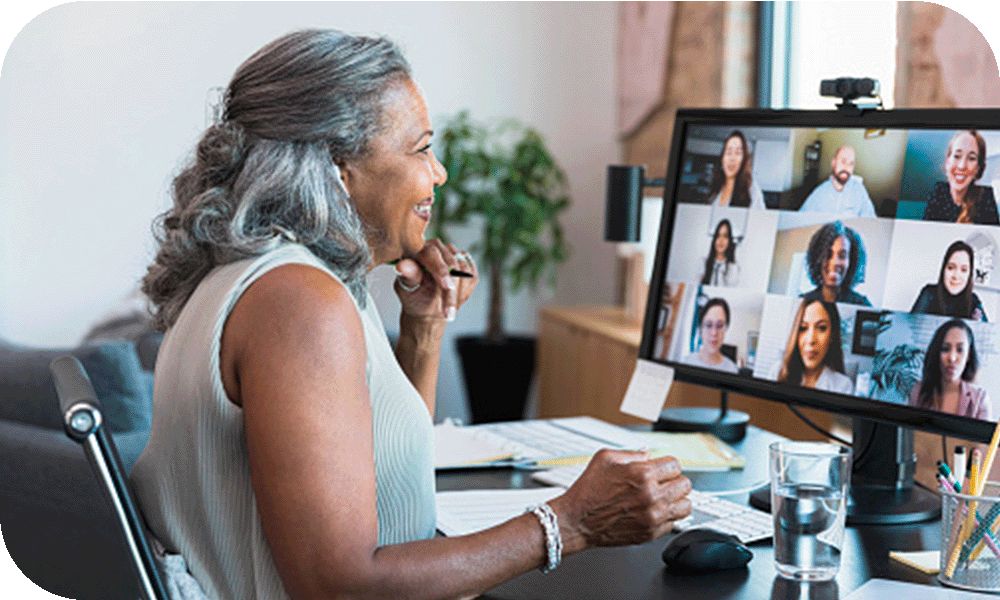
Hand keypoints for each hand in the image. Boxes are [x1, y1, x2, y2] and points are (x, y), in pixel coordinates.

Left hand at [393, 240, 477, 320]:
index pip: (433, 254)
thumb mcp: (407, 288)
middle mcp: (436, 247)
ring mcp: (452, 254)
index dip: (441, 270)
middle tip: (449, 312)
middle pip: (452, 264)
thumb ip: (408, 276)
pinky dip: (465, 291)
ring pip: (464, 270)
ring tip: (448, 309)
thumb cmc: (413, 296)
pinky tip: (454, 300)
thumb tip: (402, 266)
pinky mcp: (464, 263)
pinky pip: (472, 276)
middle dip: (452, 290)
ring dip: (459, 293)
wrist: (426, 306)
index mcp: (418, 249)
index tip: (447, 287)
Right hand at [550, 449, 691, 551]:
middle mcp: (651, 496)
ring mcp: (653, 517)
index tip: (662, 469)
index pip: (675, 465)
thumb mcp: (605, 458)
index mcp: (642, 474)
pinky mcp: (651, 533)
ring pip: (686, 506)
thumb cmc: (588, 490)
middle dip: (674, 481)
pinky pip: (674, 523)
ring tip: (664, 498)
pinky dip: (667, 517)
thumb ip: (631, 453)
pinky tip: (653, 512)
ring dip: (676, 500)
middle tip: (663, 483)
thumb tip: (648, 454)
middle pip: (685, 485)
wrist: (578, 521)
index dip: (667, 465)